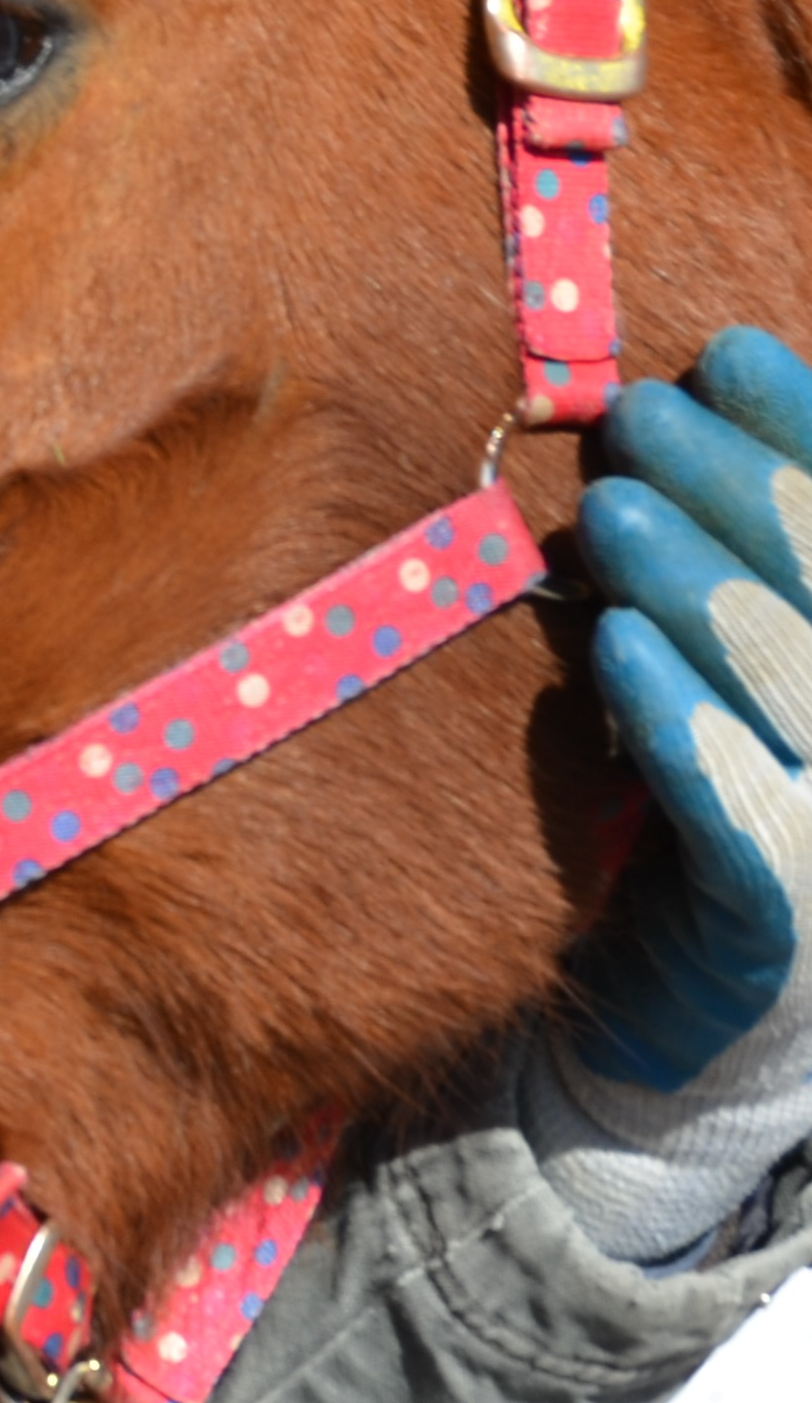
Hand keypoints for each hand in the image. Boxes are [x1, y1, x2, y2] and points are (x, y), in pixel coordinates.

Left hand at [530, 327, 811, 1257]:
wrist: (674, 1049)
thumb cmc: (698, 839)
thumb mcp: (730, 696)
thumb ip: (738, 582)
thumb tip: (696, 404)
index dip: (811, 437)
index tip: (731, 353)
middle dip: (741, 490)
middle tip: (638, 417)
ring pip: (796, 679)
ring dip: (701, 584)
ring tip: (611, 509)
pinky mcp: (784, 926)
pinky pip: (738, 807)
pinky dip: (680, 722)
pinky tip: (618, 651)